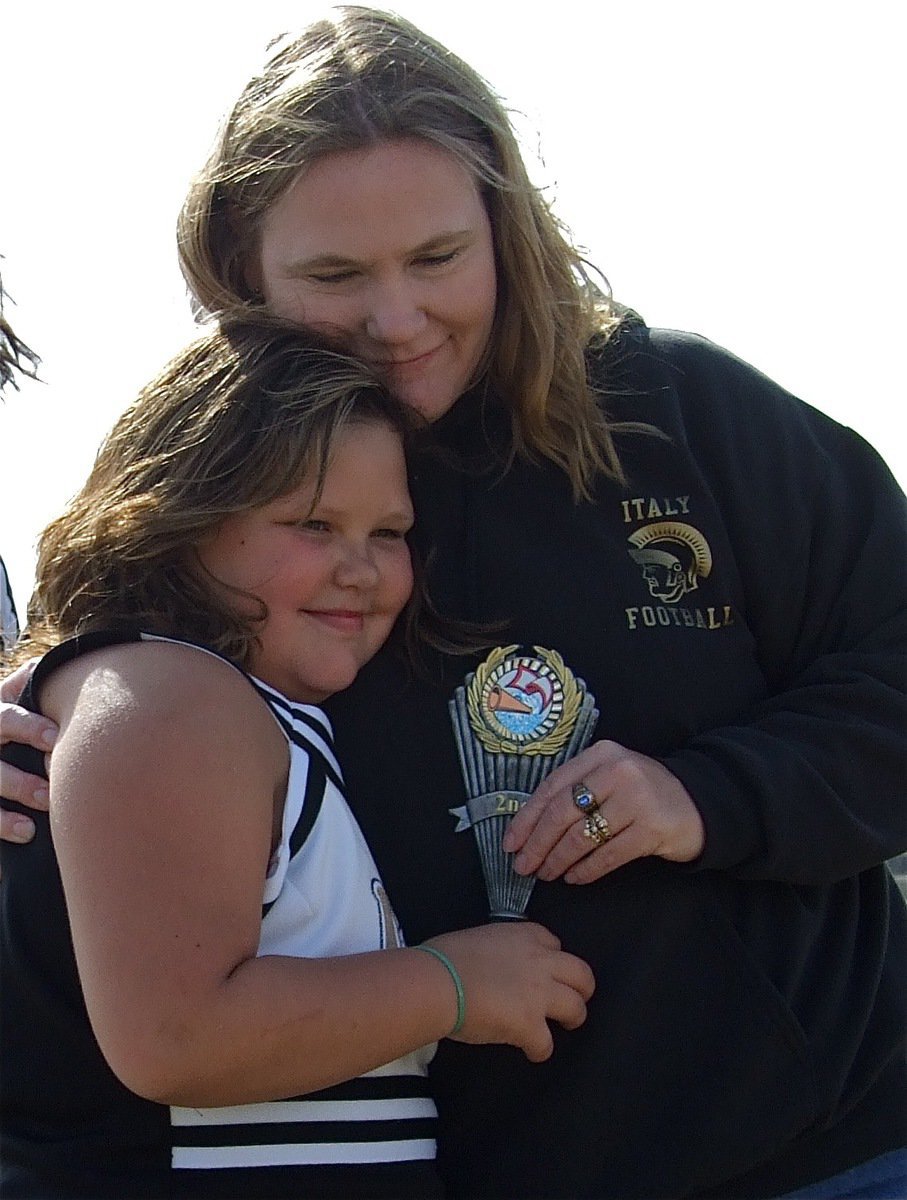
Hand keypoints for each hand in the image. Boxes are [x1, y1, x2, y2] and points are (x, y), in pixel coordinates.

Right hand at [0, 660, 54, 842]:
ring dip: (7, 810)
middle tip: (49, 793)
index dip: (28, 727)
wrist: (1, 736)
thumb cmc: (17, 713)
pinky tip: (25, 834)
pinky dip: (2, 824)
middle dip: (18, 781)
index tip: (56, 739)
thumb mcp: (19, 690)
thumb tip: (66, 662)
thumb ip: (35, 678)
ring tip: (34, 822)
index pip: (5, 717)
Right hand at [429, 921, 594, 1061]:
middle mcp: (540, 962)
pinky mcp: (530, 1024)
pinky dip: (539, 1050)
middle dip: (582, 989)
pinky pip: (547, 1044)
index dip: (552, 960)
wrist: (438, 981)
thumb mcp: (480, 938)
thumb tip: (494, 966)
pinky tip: (530, 1051)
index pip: (554, 944)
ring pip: (577, 1008)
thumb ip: (499, 950)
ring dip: (572, 1018)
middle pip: (582, 974)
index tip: (544, 971)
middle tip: (572, 1001)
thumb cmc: (446, 957)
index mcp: (525, 936)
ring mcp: (539, 994)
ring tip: (561, 1026)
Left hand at [501, 739, 704, 884]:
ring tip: (547, 874)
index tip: (510, 843)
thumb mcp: (610, 777)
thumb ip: (576, 790)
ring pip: (583, 836)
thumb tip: (529, 827)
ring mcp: (637, 799)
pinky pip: (608, 855)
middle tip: (523, 866)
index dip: (526, 818)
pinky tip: (574, 877)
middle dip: (537, 843)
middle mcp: (618, 771)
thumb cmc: (642, 793)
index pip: (552, 787)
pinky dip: (586, 870)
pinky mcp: (652, 828)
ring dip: (558, 859)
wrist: (698, 802)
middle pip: (563, 812)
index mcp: (601, 754)